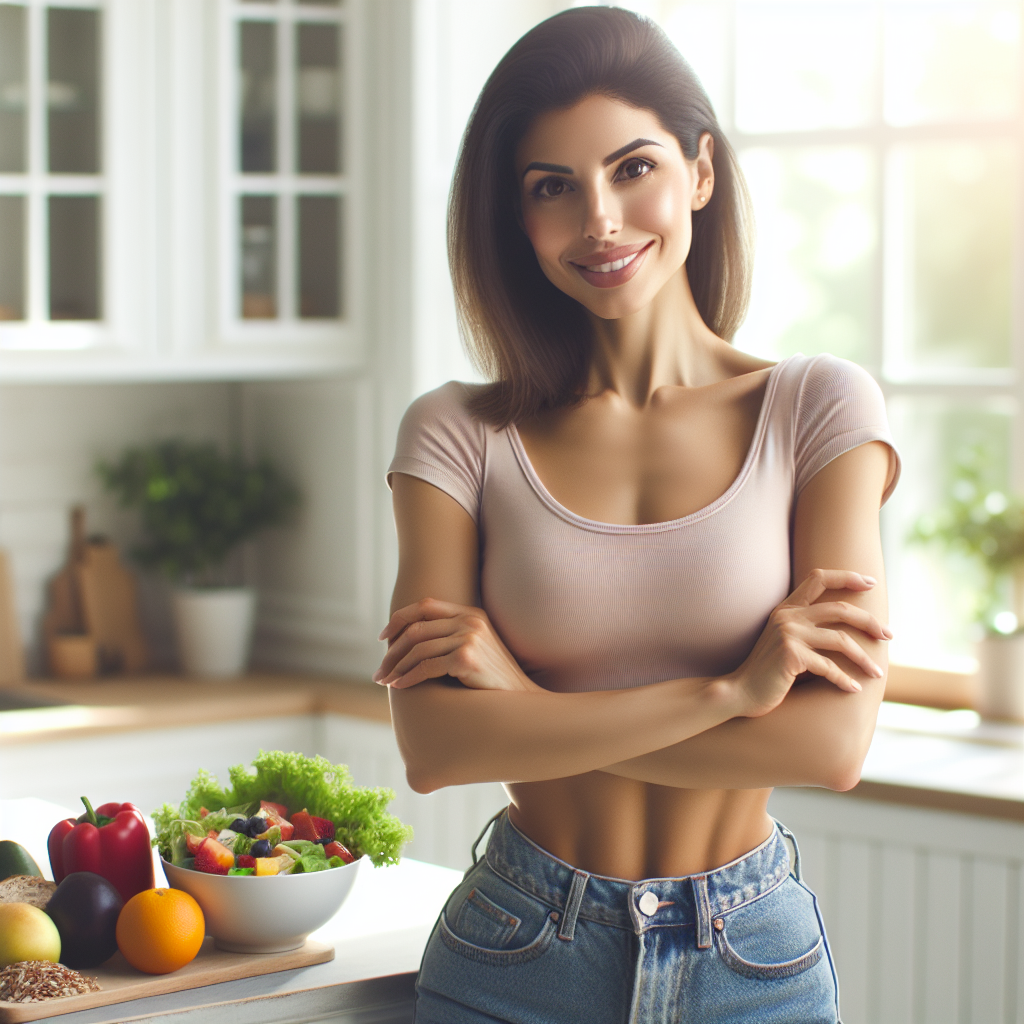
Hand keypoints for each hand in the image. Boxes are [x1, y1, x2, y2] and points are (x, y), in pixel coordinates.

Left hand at [374, 598, 538, 690]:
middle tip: (379, 670)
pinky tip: (399, 686)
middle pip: (416, 629)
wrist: (519, 699)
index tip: (383, 637)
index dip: (399, 619)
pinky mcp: (467, 658)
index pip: (425, 605)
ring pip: (418, 648)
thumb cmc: (491, 678)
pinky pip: (426, 666)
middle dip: (392, 651)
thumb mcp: (475, 648)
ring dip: (396, 667)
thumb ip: (449, 636)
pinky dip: (408, 677)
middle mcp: (470, 621)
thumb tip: (408, 641)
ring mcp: (469, 638)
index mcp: (471, 614)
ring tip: (385, 681)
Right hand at [729, 568, 891, 717]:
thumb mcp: (786, 642)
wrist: (740, 692)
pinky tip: (855, 690)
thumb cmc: (769, 671)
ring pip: (841, 640)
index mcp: (786, 609)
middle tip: (889, 635)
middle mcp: (788, 616)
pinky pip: (829, 667)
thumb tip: (848, 631)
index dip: (847, 577)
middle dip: (869, 621)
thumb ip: (807, 630)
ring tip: (878, 673)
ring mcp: (788, 634)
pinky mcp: (791, 655)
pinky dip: (845, 680)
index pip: (818, 578)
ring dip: (863, 659)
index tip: (871, 582)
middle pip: (840, 609)